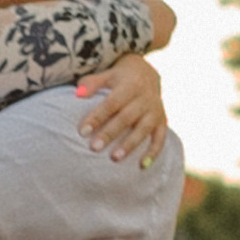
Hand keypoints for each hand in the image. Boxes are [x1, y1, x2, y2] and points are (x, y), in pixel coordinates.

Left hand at [77, 48, 169, 166]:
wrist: (147, 74)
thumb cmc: (120, 78)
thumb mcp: (108, 75)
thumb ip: (92, 83)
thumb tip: (77, 94)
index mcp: (130, 85)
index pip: (111, 103)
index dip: (97, 117)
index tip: (82, 131)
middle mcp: (145, 98)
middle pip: (126, 118)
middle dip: (110, 133)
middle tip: (94, 148)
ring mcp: (155, 111)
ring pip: (143, 129)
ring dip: (130, 144)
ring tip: (114, 158)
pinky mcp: (161, 121)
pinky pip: (160, 138)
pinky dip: (153, 152)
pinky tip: (142, 166)